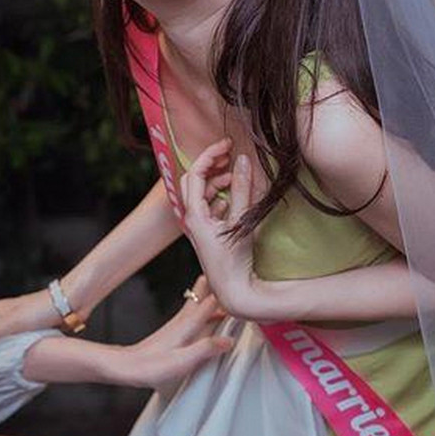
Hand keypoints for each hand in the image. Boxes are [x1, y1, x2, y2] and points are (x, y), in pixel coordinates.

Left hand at [104, 274, 231, 389]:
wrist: (126, 366)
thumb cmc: (151, 366)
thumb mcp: (183, 361)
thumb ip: (206, 349)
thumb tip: (228, 340)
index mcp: (187, 326)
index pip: (210, 302)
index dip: (225, 290)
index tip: (239, 278)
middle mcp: (182, 321)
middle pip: (202, 295)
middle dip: (215, 283)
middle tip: (228, 268)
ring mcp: (177, 325)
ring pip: (198, 303)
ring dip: (210, 293)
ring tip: (222, 284)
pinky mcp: (173, 331)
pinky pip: (193, 312)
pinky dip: (204, 306)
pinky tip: (206, 310)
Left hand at [178, 140, 267, 318]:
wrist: (234, 291)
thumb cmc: (236, 260)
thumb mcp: (241, 221)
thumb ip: (242, 190)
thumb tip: (243, 160)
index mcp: (194, 214)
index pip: (195, 174)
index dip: (210, 155)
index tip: (227, 144)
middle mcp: (191, 218)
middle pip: (193, 180)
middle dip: (209, 165)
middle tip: (228, 155)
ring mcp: (197, 226)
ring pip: (201, 194)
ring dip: (216, 181)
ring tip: (235, 176)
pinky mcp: (206, 233)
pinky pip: (208, 207)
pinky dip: (219, 196)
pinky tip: (232, 197)